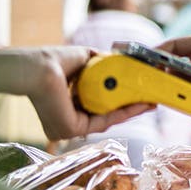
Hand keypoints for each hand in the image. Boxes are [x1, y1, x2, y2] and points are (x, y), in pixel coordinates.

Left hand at [23, 46, 154, 140]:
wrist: (39, 68)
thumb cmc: (53, 61)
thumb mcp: (85, 59)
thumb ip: (103, 62)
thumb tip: (122, 60)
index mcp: (67, 107)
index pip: (99, 106)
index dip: (121, 101)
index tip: (140, 94)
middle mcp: (67, 121)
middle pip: (106, 115)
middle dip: (131, 108)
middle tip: (151, 100)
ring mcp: (68, 128)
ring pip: (108, 120)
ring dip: (131, 111)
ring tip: (150, 102)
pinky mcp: (71, 129)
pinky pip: (104, 122)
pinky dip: (124, 114)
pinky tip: (139, 105)